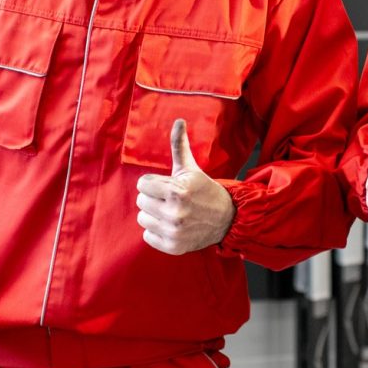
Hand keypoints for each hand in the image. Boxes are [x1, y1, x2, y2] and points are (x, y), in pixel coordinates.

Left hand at [136, 119, 235, 254]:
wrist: (227, 218)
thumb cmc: (204, 189)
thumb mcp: (191, 168)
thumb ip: (179, 146)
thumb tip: (179, 121)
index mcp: (178, 190)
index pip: (142, 185)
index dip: (154, 183)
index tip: (167, 186)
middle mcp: (175, 212)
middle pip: (141, 202)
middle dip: (153, 198)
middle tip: (169, 199)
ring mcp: (174, 231)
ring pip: (143, 218)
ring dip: (154, 214)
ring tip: (170, 212)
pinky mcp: (173, 246)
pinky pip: (147, 235)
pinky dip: (157, 231)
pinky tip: (171, 225)